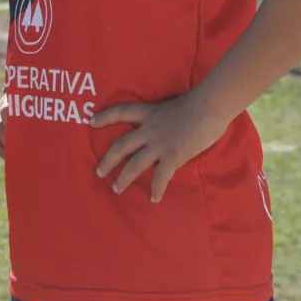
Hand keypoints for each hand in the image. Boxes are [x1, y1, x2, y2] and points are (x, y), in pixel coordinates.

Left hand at [92, 94, 229, 202]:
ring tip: (116, 189)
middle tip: (99, 171)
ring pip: (135, 164)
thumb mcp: (174, 105)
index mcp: (149, 113)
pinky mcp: (172, 156)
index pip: (121, 111)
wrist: (209, 106)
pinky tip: (154, 199)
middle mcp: (149, 129)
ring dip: (124, 178)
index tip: (91, 121)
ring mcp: (159, 143)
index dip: (105, 116)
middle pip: (121, 145)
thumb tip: (169, 129)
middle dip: (108, 160)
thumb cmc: (197, 102)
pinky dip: (156, 189)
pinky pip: (160, 177)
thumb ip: (166, 119)